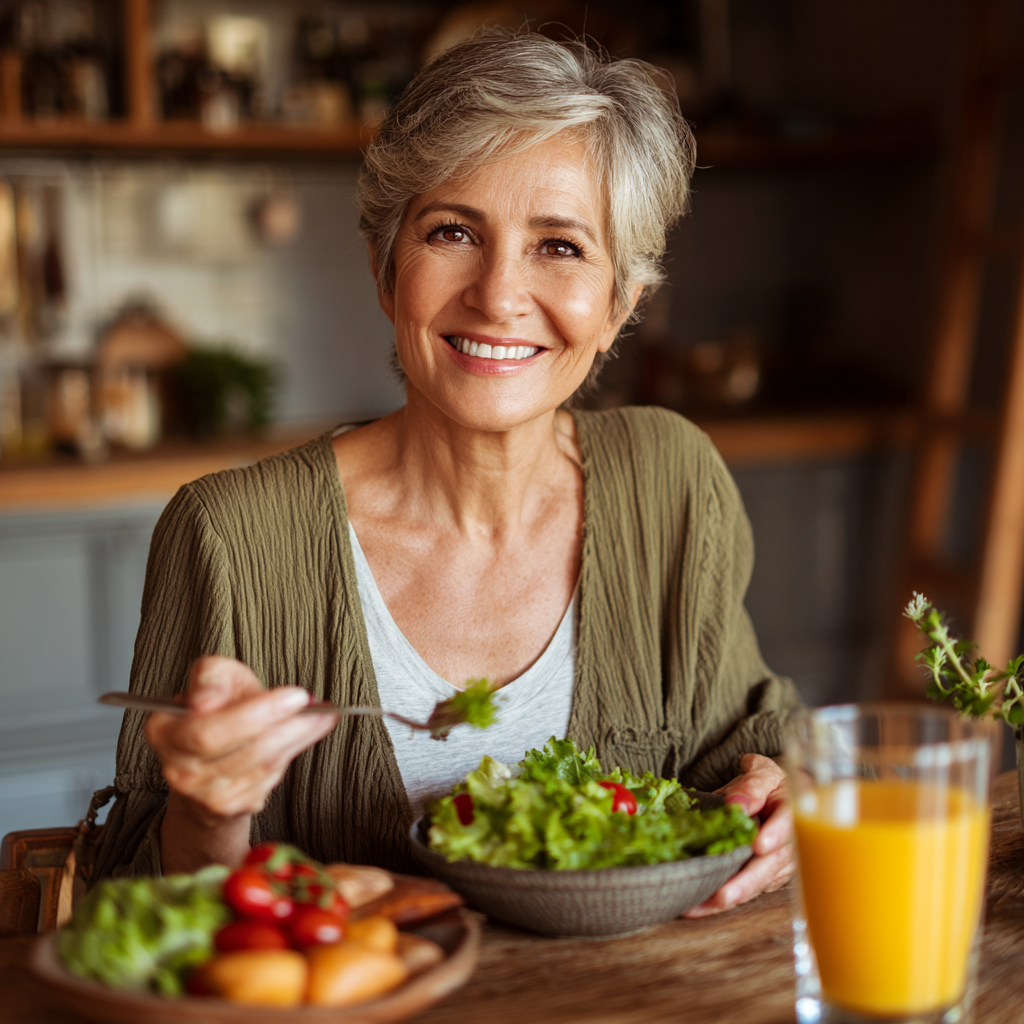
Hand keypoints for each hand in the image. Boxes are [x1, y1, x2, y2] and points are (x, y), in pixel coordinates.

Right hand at [145, 656, 338, 871]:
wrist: (215, 752)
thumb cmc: (219, 706)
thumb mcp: (214, 677)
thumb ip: (210, 676)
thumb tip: (205, 699)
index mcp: (164, 732)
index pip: (208, 730)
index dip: (255, 714)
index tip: (295, 695)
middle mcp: (178, 769)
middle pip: (243, 749)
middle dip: (288, 726)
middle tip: (317, 707)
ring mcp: (204, 794)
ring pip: (264, 763)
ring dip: (300, 736)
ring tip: (322, 715)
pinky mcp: (230, 808)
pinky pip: (270, 778)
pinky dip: (295, 751)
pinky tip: (307, 733)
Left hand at [683, 753, 794, 917]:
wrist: (773, 796)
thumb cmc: (767, 783)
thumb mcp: (761, 772)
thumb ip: (752, 785)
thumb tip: (737, 804)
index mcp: (792, 812)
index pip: (789, 823)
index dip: (776, 835)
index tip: (759, 845)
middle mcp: (790, 844)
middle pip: (771, 866)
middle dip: (747, 882)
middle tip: (724, 895)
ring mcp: (778, 865)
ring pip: (757, 885)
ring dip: (730, 897)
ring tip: (702, 904)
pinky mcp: (764, 879)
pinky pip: (745, 892)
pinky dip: (720, 902)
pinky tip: (697, 907)